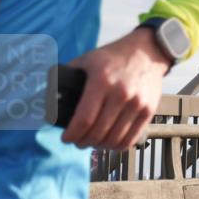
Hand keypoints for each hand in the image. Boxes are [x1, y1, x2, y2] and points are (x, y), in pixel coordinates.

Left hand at [61, 28, 172, 150]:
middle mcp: (120, 94)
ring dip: (100, 146)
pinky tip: (110, 143)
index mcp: (101, 81)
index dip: (73, 134)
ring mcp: (137, 104)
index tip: (66, 138)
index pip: (84, 119)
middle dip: (83, 142)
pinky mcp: (148, 111)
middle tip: (77, 142)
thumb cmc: (113, 57)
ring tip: (93, 143)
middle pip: (98, 132)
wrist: (147, 52)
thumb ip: (69, 75)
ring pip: (114, 138)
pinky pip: (131, 138)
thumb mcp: (87, 60)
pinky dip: (118, 146)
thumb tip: (49, 94)